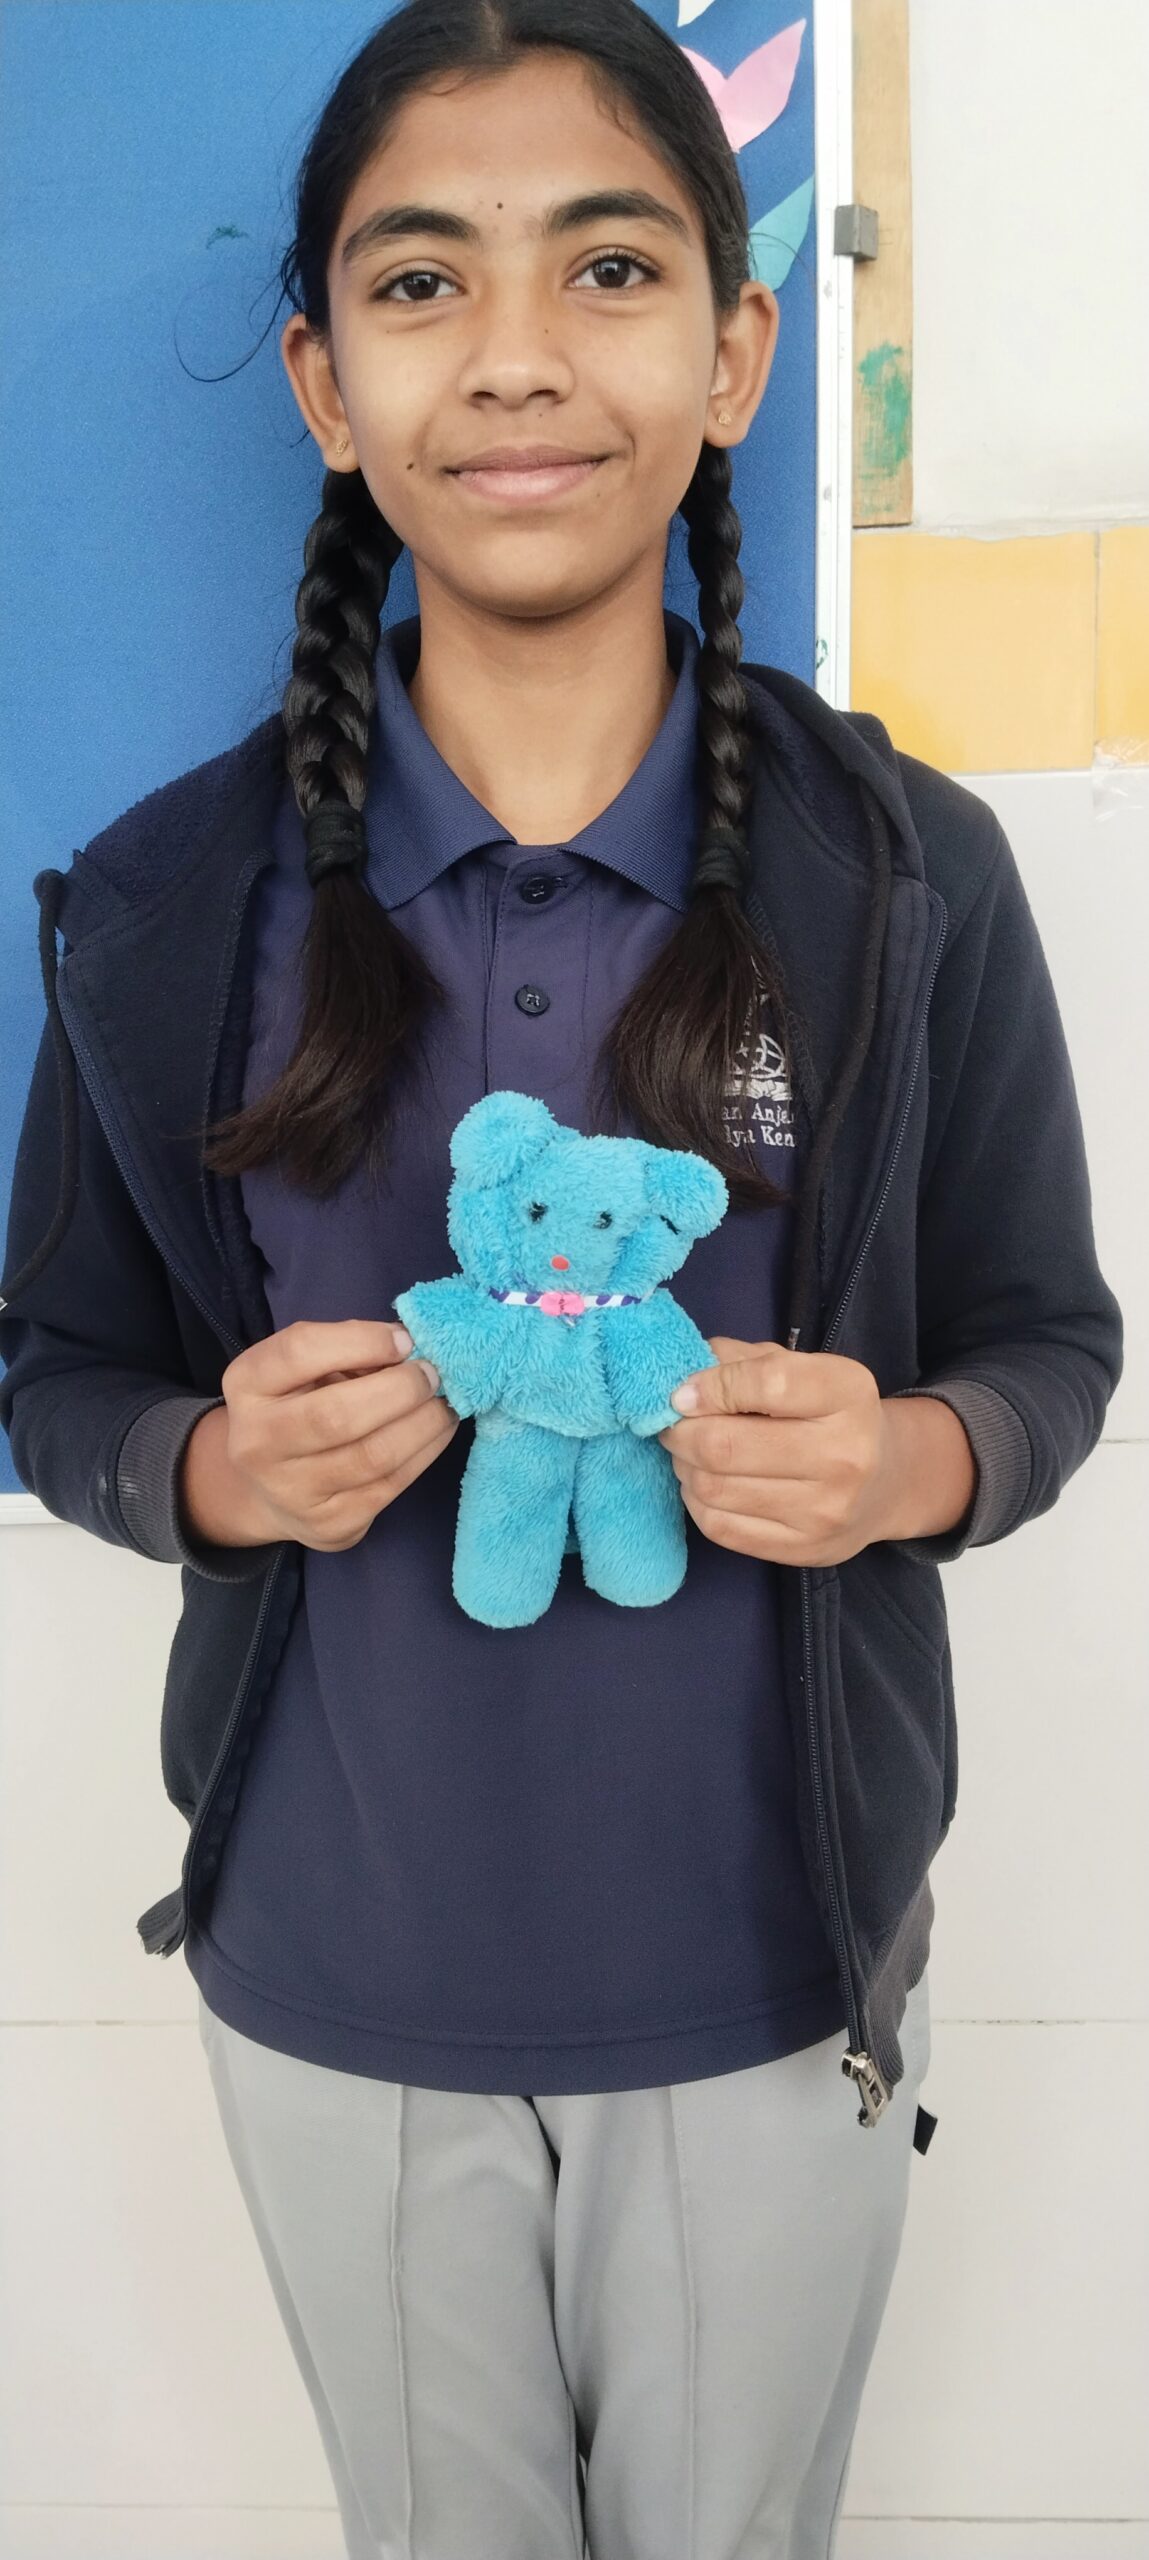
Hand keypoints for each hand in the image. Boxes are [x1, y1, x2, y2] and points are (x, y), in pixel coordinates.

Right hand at [181, 1320, 459, 1553]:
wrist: (271, 1490)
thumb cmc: (299, 1407)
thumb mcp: (304, 1369)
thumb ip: (346, 1350)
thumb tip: (412, 1347)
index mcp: (247, 1385)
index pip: (298, 1352)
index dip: (361, 1340)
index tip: (405, 1340)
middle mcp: (257, 1442)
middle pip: (336, 1415)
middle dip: (400, 1390)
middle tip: (432, 1375)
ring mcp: (290, 1491)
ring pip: (373, 1456)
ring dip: (423, 1423)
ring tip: (445, 1402)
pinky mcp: (328, 1526)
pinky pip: (389, 1486)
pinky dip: (425, 1452)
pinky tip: (438, 1431)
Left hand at [657, 1334, 897, 1565]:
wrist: (885, 1483)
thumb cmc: (827, 1414)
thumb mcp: (801, 1369)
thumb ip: (742, 1361)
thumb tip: (680, 1377)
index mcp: (848, 1394)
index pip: (766, 1382)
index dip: (709, 1386)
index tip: (684, 1392)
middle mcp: (844, 1455)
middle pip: (725, 1445)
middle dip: (681, 1432)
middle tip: (674, 1425)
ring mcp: (826, 1510)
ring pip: (714, 1488)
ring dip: (684, 1466)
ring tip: (690, 1453)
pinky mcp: (803, 1549)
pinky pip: (719, 1527)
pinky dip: (696, 1501)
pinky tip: (705, 1484)